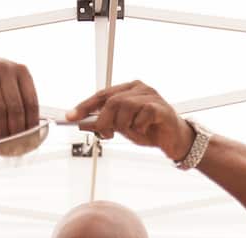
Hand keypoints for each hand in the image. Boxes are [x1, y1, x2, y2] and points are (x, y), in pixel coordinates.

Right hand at [0, 57, 38, 139]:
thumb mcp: (11, 85)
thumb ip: (22, 101)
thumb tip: (32, 132)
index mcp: (22, 71)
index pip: (31, 102)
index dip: (32, 123)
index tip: (30, 138)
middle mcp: (5, 69)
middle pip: (16, 107)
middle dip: (17, 130)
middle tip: (15, 144)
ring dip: (2, 129)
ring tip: (2, 140)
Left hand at [67, 81, 192, 159]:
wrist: (174, 140)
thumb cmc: (149, 130)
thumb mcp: (122, 128)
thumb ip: (104, 124)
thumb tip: (83, 123)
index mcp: (128, 89)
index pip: (101, 95)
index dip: (85, 106)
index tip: (71, 117)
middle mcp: (139, 89)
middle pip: (112, 101)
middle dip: (105, 121)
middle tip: (107, 134)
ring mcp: (151, 96)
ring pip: (126, 107)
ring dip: (124, 125)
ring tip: (133, 132)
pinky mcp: (160, 107)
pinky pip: (142, 115)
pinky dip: (139, 127)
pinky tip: (145, 130)